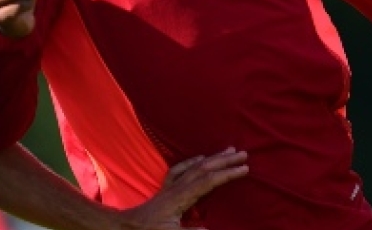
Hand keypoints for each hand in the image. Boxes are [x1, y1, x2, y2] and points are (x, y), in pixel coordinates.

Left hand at [118, 148, 248, 229]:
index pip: (208, 181)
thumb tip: (212, 229)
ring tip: (228, 150)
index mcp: (181, 197)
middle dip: (224, 161)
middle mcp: (176, 187)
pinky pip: (180, 169)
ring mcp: (170, 186)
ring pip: (194, 166)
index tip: (245, 168)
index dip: (227, 174)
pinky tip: (199, 158)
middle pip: (204, 169)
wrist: (126, 226)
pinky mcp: (165, 188)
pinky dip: (192, 161)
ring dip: (212, 158)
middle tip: (243, 153)